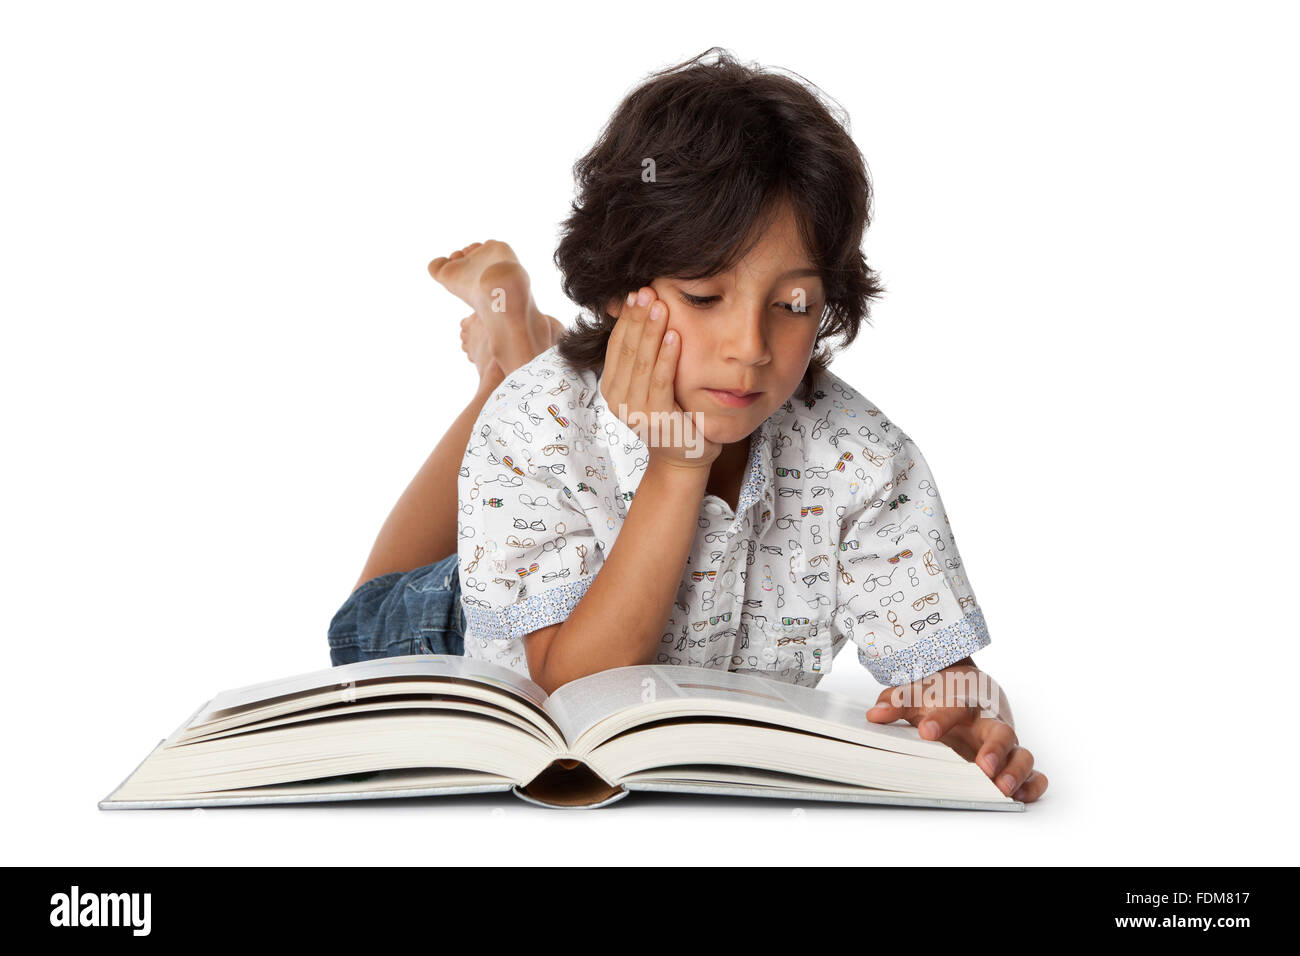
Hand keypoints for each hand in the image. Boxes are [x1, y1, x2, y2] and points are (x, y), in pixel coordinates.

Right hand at [601, 286, 719, 469]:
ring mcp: (634, 411)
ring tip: (660, 305)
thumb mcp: (650, 382)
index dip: (626, 318)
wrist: (684, 457)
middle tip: (647, 290)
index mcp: (611, 387)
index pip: (616, 344)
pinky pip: (660, 381)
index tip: (636, 293)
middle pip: (627, 349)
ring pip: (641, 362)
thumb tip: (641, 311)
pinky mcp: (655, 419)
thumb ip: (643, 356)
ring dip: (651, 331)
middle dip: (638, 318)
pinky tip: (675, 336)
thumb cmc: (672, 414)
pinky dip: (667, 357)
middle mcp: (616, 400)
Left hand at [865, 661, 1047, 802]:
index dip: (940, 719)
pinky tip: (1020, 796)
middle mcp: (989, 724)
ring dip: (1016, 771)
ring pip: (1021, 754)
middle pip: (1000, 734)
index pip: (956, 708)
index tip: (925, 731)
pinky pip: (1034, 773)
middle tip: (981, 766)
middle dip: (993, 751)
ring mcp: (1006, 744)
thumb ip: (897, 702)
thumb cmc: (944, 695)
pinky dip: (1033, 785)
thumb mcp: (917, 694)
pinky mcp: (1014, 760)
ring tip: (1002, 788)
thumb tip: (875, 714)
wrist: (972, 685)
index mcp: (966, 704)